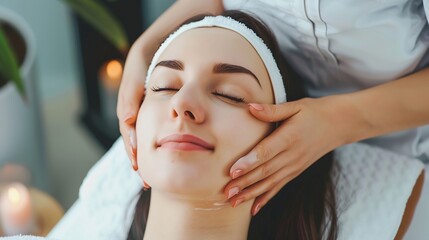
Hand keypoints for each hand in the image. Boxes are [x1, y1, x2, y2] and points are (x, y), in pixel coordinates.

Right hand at [117, 40, 147, 170]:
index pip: (129, 133)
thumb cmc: (146, 58)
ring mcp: (141, 112)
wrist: (154, 46)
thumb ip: (131, 94)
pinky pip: (149, 131)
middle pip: (133, 141)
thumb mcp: (137, 71)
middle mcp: (133, 112)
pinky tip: (159, 157)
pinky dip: (151, 145)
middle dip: (138, 160)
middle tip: (146, 181)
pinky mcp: (149, 111)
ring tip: (151, 177)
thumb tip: (128, 120)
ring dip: (145, 157)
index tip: (139, 167)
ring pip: (141, 139)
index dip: (133, 151)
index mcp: (129, 106)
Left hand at [224, 96, 345, 214]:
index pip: (266, 152)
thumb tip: (250, 107)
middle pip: (265, 171)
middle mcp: (292, 155)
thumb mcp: (295, 106)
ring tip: (233, 202)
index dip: (249, 162)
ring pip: (270, 183)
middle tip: (226, 191)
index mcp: (289, 137)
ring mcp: (295, 166)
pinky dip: (265, 198)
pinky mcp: (296, 172)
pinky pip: (279, 187)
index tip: (233, 171)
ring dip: (251, 193)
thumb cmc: (313, 112)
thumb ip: (272, 110)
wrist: (339, 124)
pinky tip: (253, 209)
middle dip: (244, 183)